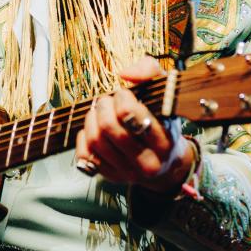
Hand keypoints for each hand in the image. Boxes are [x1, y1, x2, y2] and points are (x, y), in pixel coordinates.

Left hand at [75, 57, 194, 192]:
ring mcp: (127, 173)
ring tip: (99, 111)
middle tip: (107, 101)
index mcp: (164, 142)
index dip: (121, 98)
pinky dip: (84, 137)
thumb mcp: (167, 95)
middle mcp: (147, 162)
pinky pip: (85, 155)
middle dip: (103, 107)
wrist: (167, 164)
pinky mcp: (111, 177)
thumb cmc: (164, 123)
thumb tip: (124, 74)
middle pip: (109, 129)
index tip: (123, 94)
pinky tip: (94, 129)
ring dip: (92, 119)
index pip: (130, 115)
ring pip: (95, 141)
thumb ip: (151, 73)